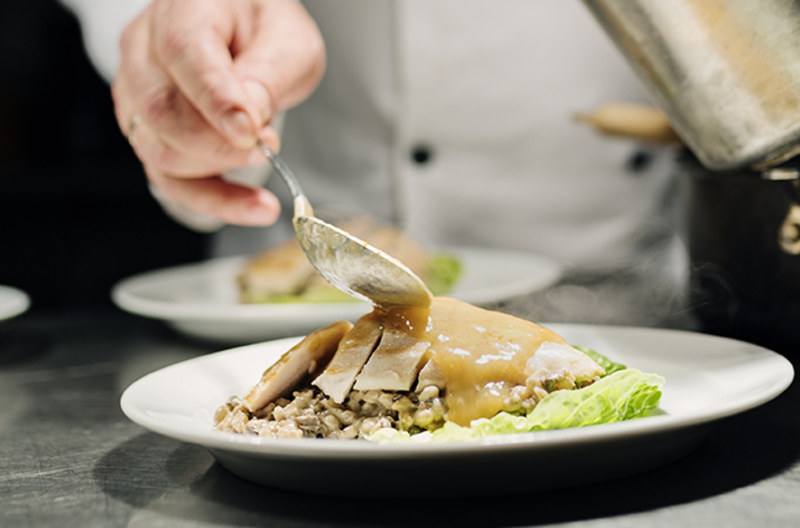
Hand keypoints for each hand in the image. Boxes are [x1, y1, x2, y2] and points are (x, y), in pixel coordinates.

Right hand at [112, 0, 324, 224]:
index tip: (252, 133)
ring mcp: (137, 91)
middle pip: (160, 111)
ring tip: (268, 159)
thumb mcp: (288, 41)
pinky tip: (253, 207)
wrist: (247, 31)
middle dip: (219, 144)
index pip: (184, 54)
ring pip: (157, 150)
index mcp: (183, 9)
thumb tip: (247, 123)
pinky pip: (168, 179)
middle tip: (269, 145)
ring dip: (217, 170)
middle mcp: (145, 48)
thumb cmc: (265, 30)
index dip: (216, 101)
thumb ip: (267, 75)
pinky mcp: (147, 132)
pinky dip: (212, 200)